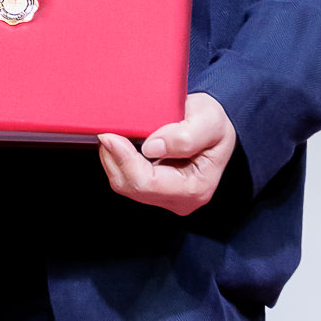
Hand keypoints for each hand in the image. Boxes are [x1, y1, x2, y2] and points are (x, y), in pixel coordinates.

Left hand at [96, 92, 235, 217]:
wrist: (214, 124)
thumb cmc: (214, 121)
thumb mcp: (209, 120)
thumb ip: (185, 136)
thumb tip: (152, 148)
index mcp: (195, 188)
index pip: (148, 182)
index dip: (125, 159)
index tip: (111, 135)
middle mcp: (181, 200)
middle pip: (132, 187)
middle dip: (115, 159)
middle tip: (106, 131)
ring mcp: (167, 198)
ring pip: (126, 185)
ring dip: (114, 160)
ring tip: (114, 135)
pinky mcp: (155, 191)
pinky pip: (128, 181)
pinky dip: (120, 162)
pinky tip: (121, 144)